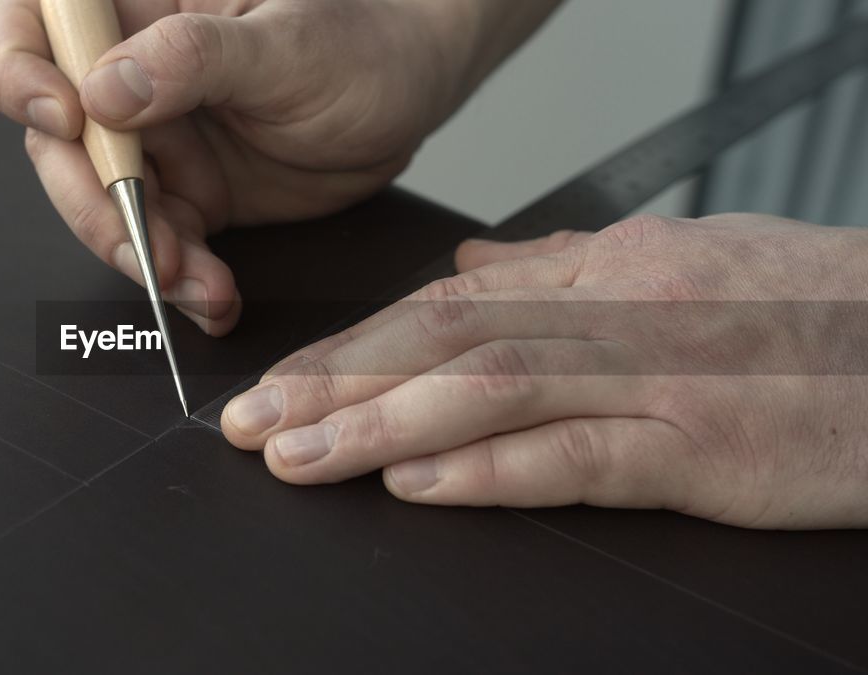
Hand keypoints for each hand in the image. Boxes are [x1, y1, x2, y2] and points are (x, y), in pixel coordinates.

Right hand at [0, 0, 558, 333]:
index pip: (30, 26)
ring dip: (138, 253)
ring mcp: (155, 141)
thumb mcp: (288, 42)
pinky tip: (215, 296)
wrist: (414, 90)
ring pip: (101, 205)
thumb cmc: (361, 37)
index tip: (67, 118)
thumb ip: (196, 57)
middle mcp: (129, 75)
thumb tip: (104, 89)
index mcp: (138, 8)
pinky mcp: (188, 195)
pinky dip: (180, 281)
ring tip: (198, 280)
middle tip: (144, 239)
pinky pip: (158, 245)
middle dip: (92, 200)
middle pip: (55, 140)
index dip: (19, 72)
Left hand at [221, 214, 867, 528]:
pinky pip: (574, 455)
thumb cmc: (809, 309)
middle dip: (335, 380)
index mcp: (608, 268)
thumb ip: (567, 264)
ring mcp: (656, 376)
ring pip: (489, 388)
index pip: (451, 301)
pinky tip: (414, 482)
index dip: (356, 341)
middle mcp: (617, 310)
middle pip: (445, 340)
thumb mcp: (683, 261)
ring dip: (378, 423)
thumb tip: (470, 261)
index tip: (288, 375)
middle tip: (251, 419)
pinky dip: (486, 468)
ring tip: (297, 453)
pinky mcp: (700, 445)